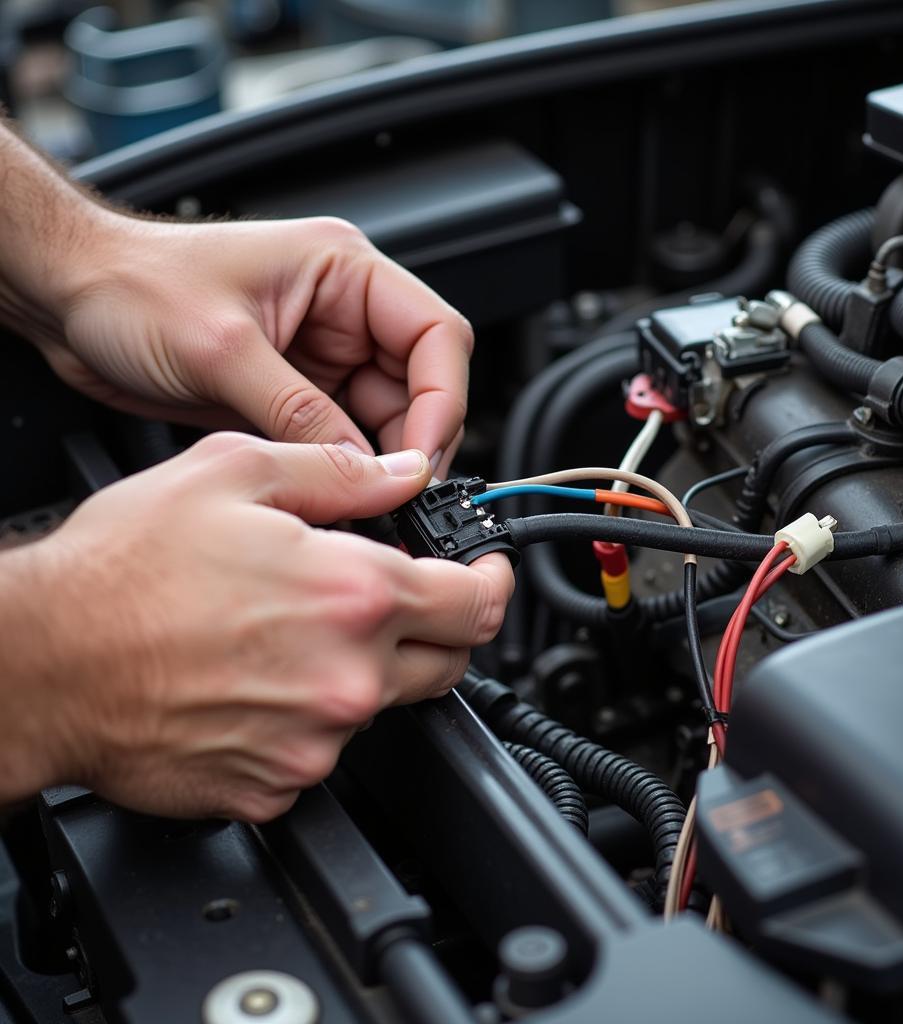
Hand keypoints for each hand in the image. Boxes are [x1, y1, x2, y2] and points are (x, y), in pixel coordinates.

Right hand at [0, 434, 512, 819]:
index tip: (485, 574)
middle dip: (438, 626)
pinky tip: (261, 680)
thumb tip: (400, 474)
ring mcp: (316, 743)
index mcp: (355, 595)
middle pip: (449, 661)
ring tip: (292, 632)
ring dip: (365, 668)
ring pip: (385, 705)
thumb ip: (338, 472)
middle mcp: (348, 677)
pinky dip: (312, 717)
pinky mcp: (275, 788)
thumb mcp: (233, 474)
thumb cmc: (122, 573)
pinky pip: (326, 751)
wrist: (43, 664)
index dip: (491, 580)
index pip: (479, 601)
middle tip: (393, 599)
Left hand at [35, 213, 473, 473]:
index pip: (435, 335)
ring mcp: (321, 357)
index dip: (442, 400)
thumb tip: (363, 468)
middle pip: (419, 384)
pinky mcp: (294, 394)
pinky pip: (341, 438)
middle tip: (398, 491)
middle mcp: (342, 313)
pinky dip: (344, 470)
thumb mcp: (222, 349)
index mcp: (344, 272)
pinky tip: (336, 494)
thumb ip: (299, 413)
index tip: (422, 456)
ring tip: (365, 499)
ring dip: (379, 461)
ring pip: (384, 419)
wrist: (68, 298)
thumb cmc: (131, 285)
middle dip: (413, 440)